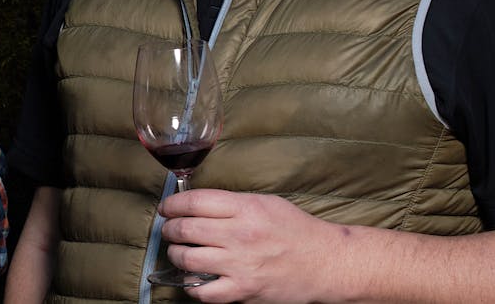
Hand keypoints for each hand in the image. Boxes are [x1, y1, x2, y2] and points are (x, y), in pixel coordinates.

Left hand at [158, 188, 354, 302]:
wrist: (327, 263)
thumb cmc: (297, 230)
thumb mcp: (265, 202)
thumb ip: (230, 203)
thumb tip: (197, 204)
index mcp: (245, 208)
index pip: (193, 202)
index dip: (172, 205)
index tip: (167, 208)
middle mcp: (240, 235)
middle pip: (185, 229)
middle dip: (169, 229)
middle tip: (170, 230)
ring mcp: (240, 265)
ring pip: (187, 259)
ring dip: (175, 255)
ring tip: (179, 252)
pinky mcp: (244, 290)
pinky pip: (203, 292)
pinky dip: (192, 287)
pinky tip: (194, 279)